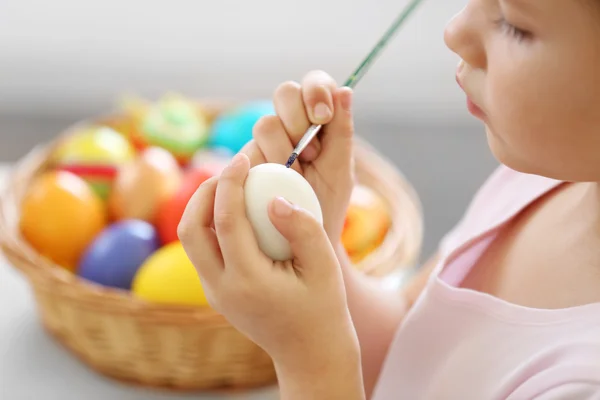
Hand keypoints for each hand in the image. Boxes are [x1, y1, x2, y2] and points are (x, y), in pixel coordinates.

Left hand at [177, 152, 359, 368]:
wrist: (309, 352)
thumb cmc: (323, 308)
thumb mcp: (324, 266)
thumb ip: (303, 229)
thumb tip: (275, 199)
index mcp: (249, 282)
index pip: (225, 221)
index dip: (231, 183)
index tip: (243, 159)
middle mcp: (222, 288)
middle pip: (191, 229)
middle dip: (205, 191)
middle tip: (232, 170)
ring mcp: (214, 293)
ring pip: (190, 240)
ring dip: (204, 206)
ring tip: (233, 185)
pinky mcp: (215, 292)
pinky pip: (202, 249)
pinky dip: (211, 222)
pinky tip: (238, 209)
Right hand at [241, 70, 354, 243]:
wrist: (300, 244)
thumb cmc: (326, 206)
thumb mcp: (339, 171)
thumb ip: (341, 132)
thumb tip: (345, 89)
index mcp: (318, 121)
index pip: (316, 84)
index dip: (316, 91)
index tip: (322, 117)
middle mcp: (290, 125)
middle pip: (285, 92)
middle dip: (298, 119)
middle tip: (310, 154)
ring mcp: (265, 142)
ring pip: (266, 124)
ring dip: (283, 151)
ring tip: (296, 180)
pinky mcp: (244, 162)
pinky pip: (248, 153)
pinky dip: (264, 169)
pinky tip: (274, 188)